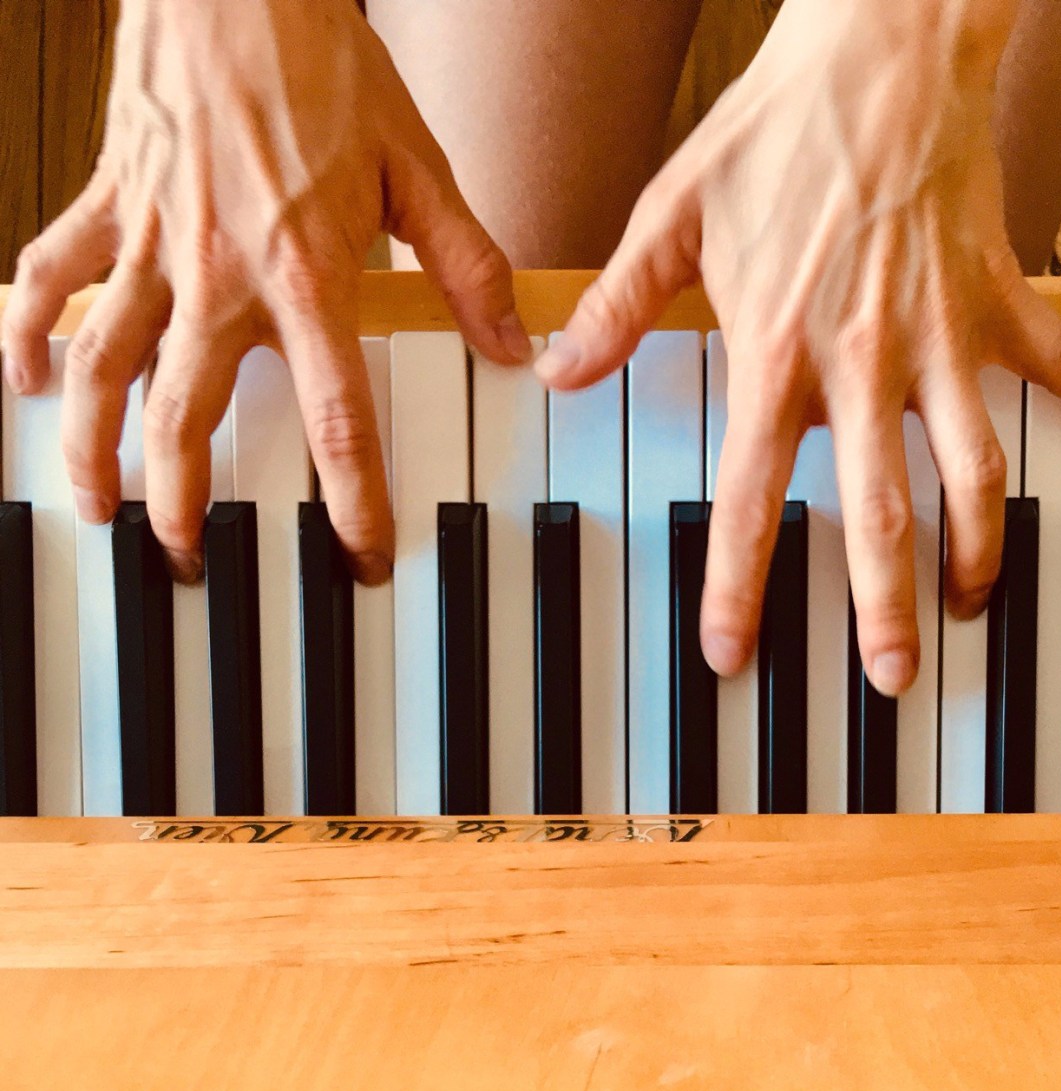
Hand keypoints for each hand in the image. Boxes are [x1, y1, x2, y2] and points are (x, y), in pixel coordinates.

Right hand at [2, 0, 530, 583]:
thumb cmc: (324, 66)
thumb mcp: (419, 171)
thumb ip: (468, 269)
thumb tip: (514, 346)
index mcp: (305, 275)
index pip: (335, 417)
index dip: (351, 497)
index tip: (358, 555)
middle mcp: (217, 275)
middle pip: (190, 416)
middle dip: (189, 501)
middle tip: (193, 557)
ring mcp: (151, 244)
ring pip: (105, 366)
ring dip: (95, 447)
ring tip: (99, 508)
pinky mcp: (106, 205)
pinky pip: (49, 279)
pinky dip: (27, 330)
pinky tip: (22, 380)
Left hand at [534, 0, 1060, 695]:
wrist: (877, 49)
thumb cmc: (773, 132)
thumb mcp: (670, 216)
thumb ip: (618, 308)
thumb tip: (560, 370)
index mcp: (776, 353)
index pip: (751, 497)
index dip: (738, 586)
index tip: (733, 652)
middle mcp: (862, 363)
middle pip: (879, 512)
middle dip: (884, 606)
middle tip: (891, 676)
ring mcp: (939, 335)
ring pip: (974, 466)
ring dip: (980, 546)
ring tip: (976, 603)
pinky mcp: (995, 296)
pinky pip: (1054, 362)